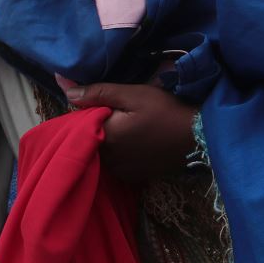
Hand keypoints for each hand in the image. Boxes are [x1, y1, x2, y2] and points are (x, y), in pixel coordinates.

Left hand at [60, 79, 196, 182]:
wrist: (200, 136)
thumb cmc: (166, 111)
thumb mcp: (132, 94)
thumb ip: (97, 92)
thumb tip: (63, 85)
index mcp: (104, 138)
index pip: (78, 126)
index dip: (84, 113)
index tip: (97, 103)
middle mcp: (108, 160)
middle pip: (89, 140)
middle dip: (95, 127)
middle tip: (115, 113)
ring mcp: (120, 171)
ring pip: (101, 153)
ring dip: (106, 141)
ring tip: (125, 126)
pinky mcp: (133, 177)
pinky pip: (115, 164)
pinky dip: (118, 153)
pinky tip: (132, 142)